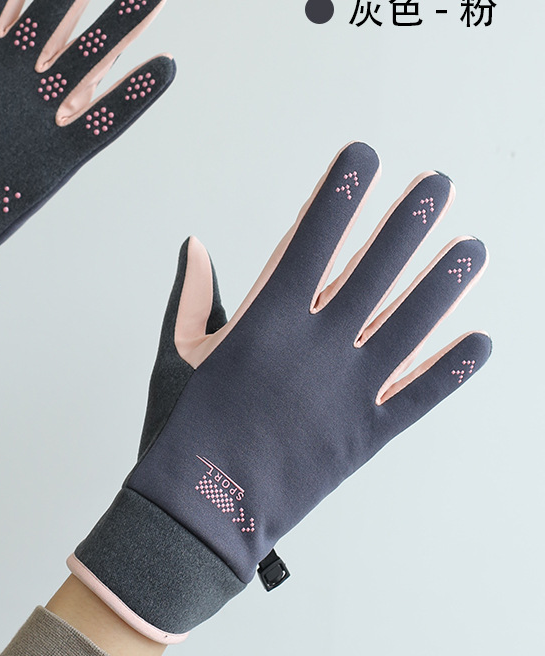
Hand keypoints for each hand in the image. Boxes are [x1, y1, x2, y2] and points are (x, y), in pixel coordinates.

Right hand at [68, 142, 490, 641]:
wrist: (204, 506)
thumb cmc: (188, 425)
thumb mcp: (183, 352)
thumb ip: (192, 294)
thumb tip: (194, 245)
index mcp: (268, 318)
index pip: (312, 236)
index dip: (340, 191)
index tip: (363, 157)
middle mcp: (317, 342)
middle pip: (374, 267)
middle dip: (408, 219)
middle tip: (437, 184)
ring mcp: (348, 387)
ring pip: (410, 322)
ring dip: (445, 282)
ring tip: (473, 247)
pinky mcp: (366, 431)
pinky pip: (419, 395)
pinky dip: (452, 369)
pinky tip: (481, 341)